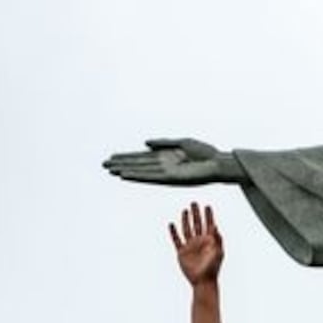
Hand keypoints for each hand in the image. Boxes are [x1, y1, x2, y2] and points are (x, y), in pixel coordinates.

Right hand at [103, 138, 230, 185]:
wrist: (219, 162)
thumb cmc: (205, 152)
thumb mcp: (182, 143)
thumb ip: (163, 143)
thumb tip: (145, 144)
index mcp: (166, 156)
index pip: (142, 157)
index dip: (127, 157)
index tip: (112, 157)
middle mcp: (164, 165)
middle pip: (139, 165)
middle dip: (122, 164)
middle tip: (104, 165)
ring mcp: (167, 173)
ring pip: (142, 171)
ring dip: (126, 170)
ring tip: (111, 170)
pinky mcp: (171, 179)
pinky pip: (151, 177)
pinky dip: (138, 176)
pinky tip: (127, 175)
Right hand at [168, 202, 223, 285]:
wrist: (203, 281)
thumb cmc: (212, 268)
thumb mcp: (218, 253)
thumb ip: (217, 239)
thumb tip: (216, 226)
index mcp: (210, 241)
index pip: (209, 225)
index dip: (209, 215)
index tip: (207, 206)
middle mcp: (200, 242)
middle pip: (197, 224)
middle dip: (196, 214)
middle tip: (194, 203)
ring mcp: (191, 247)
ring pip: (187, 229)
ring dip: (186, 220)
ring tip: (185, 210)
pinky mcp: (182, 253)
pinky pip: (176, 240)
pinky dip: (173, 232)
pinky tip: (171, 224)